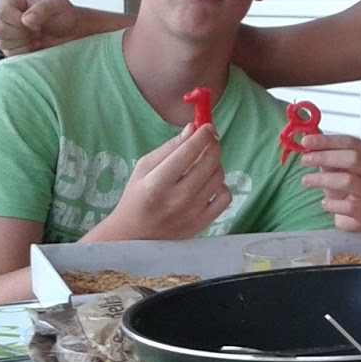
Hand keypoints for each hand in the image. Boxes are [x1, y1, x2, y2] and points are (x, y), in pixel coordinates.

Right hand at [0, 0, 81, 56]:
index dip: (19, 22)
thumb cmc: (65, 16)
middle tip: (38, 31)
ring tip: (37, 37)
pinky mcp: (9, 48)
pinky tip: (35, 45)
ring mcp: (4, 32)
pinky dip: (25, 52)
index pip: (2, 13)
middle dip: (22, 34)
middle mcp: (3, 15)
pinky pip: (9, 54)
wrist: (73, 34)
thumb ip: (43, 7)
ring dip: (24, 43)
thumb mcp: (59, 4)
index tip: (36, 24)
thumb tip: (26, 19)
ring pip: (2, 43)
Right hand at [91, 125, 229, 240]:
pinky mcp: (204, 223)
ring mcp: (193, 213)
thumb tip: (192, 129)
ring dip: (216, 165)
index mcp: (157, 183)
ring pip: (219, 177)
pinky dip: (221, 186)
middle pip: (209, 163)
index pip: (188, 152)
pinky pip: (226, 197)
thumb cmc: (137, 197)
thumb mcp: (143, 168)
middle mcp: (178, 198)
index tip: (208, 126)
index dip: (202, 135)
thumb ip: (169, 148)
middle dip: (212, 146)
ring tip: (204, 164)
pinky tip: (209, 184)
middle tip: (210, 140)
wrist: (134, 235)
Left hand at [298, 134, 360, 230]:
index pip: (351, 142)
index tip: (306, 141)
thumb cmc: (351, 189)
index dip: (327, 141)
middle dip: (325, 157)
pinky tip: (324, 203)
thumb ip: (329, 156)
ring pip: (348, 181)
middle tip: (305, 160)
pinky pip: (347, 206)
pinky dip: (331, 204)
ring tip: (306, 181)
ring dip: (322, 179)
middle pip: (353, 158)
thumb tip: (309, 145)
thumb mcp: (340, 169)